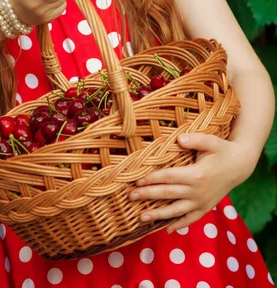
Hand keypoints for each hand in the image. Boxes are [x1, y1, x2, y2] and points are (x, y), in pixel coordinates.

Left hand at [128, 133, 253, 232]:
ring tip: (141, 218)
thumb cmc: (222, 150)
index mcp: (196, 174)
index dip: (151, 179)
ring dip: (158, 214)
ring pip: (176, 210)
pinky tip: (167, 229)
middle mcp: (197, 191)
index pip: (168, 177)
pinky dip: (179, 224)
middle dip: (147, 195)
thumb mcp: (211, 141)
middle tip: (130, 197)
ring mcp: (202, 202)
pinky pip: (191, 219)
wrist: (240, 166)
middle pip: (167, 194)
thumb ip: (195, 140)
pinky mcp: (206, 207)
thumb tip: (179, 139)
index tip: (136, 181)